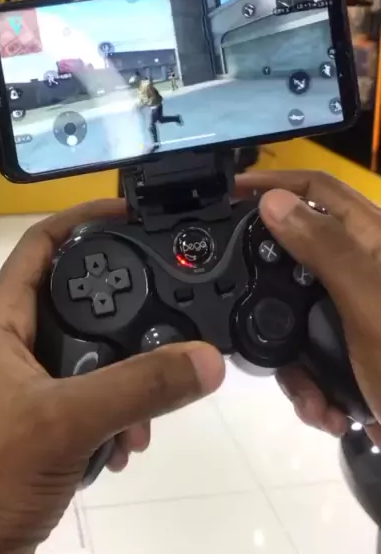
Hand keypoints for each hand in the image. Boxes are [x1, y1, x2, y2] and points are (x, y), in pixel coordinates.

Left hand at [0, 200, 223, 553]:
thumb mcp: (65, 423)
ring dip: (127, 381)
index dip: (86, 216)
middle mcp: (14, 342)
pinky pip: (90, 399)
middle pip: (78, 299)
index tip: (137, 212)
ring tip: (146, 416)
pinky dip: (115, 416)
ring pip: (92, 355)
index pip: (43, 242)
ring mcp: (27, 384)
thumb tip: (208, 358)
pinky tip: (125, 447)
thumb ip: (138, 387)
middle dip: (126, 316)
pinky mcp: (41, 421)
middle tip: (170, 318)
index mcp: (3, 319)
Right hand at [239, 170, 380, 440]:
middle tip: (242, 314)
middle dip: (269, 294)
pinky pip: (312, 357)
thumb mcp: (366, 302)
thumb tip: (273, 199)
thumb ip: (322, 247)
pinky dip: (313, 387)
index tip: (227, 193)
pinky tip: (327, 412)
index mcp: (372, 241)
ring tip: (310, 398)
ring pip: (296, 316)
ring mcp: (359, 313)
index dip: (273, 181)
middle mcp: (363, 269)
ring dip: (293, 361)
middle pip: (295, 255)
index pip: (317, 188)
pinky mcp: (356, 351)